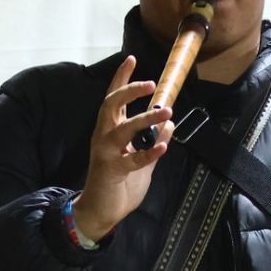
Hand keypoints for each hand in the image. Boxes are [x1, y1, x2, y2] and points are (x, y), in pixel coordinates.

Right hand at [71, 56, 173, 240]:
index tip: (132, 59)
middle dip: (129, 91)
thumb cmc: (119, 184)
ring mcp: (106, 153)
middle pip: (111, 105)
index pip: (114, 99)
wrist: (102, 211)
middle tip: (150, 83)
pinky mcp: (111, 170)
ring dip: (145, 119)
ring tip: (167, 112)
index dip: (121, 78)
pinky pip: (132, 159)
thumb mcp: (143, 159)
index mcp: (110, 131)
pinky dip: (149, 153)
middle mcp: (104, 137)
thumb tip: (169, 122)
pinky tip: (164, 146)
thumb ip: (154, 140)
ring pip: (122, 128)